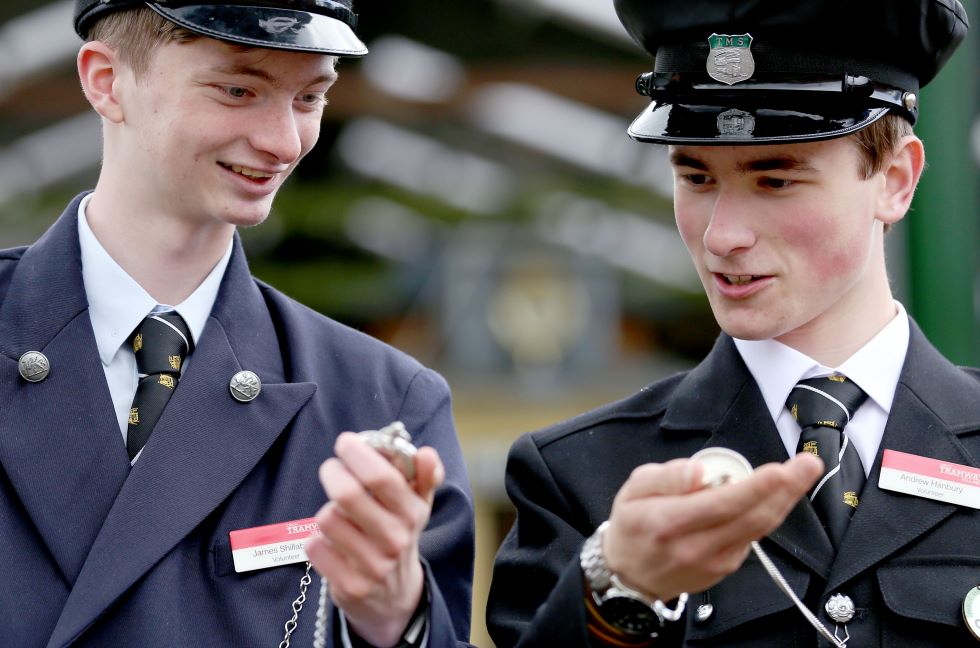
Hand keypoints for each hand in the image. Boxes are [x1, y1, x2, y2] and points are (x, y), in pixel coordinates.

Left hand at [305, 432, 444, 646]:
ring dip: (327, 510)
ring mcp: (372, 566)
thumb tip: (427, 454)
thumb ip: (424, 474)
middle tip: (333, 469)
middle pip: (347, 494)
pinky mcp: (349, 586)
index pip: (381, 477)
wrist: (394, 595)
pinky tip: (332, 543)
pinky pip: (315, 547)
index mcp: (412, 513)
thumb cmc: (399, 533)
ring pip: (326, 518)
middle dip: (332, 472)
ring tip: (339, 514)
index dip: (358, 454)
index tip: (346, 442)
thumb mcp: (417, 504)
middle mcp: (395, 540)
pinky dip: (317, 540)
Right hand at [603, 452, 822, 601]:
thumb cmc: (632, 524)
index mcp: (668, 522)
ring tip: (802, 473)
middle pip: (751, 517)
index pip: (721, 504)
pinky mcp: (726, 568)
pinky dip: (767, 513)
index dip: (755, 487)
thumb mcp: (634, 489)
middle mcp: (695, 546)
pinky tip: (776, 494)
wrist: (629, 575)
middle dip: (784, 488)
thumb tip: (698, 472)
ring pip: (759, 528)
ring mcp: (714, 562)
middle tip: (808, 463)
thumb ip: (666, 477)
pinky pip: (752, 536)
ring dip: (784, 500)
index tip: (780, 469)